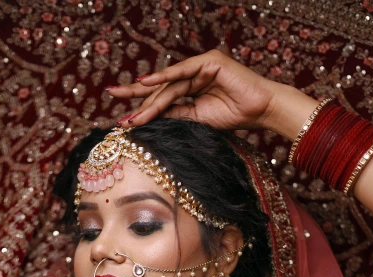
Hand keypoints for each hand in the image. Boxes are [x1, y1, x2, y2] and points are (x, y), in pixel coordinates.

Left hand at [107, 49, 280, 131]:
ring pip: (169, 85)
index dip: (142, 107)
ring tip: (130, 114)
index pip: (161, 98)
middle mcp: (193, 74)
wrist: (260, 111)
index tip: (122, 119)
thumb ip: (176, 114)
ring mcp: (200, 66)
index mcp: (190, 89)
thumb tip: (150, 118)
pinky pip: (182, 70)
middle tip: (112, 99)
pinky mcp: (209, 61)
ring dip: (149, 100)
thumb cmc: (233, 116)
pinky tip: (146, 83)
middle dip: (136, 97)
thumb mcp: (197, 120)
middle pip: (160, 87)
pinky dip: (165, 76)